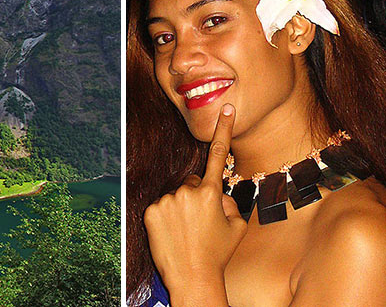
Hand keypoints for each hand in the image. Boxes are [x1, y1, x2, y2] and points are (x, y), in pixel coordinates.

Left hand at [144, 104, 246, 305]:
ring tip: (186, 233)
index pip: (219, 154)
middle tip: (201, 223)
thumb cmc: (218, 254)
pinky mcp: (150, 210)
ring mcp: (167, 199)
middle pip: (193, 183)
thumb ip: (231, 202)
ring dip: (181, 208)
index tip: (228, 108)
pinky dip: (165, 217)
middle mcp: (188, 191)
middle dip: (197, 196)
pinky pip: (160, 205)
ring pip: (176, 195)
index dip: (224, 129)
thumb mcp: (237, 228)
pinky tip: (172, 234)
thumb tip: (220, 192)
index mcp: (212, 193)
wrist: (193, 279)